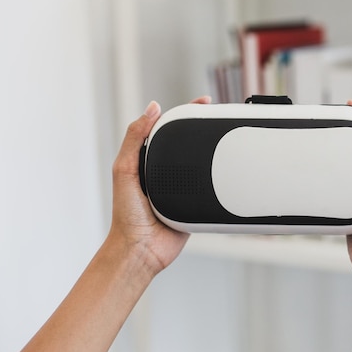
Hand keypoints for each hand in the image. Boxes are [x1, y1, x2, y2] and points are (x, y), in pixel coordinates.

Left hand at [107, 96, 211, 275]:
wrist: (142, 248)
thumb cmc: (127, 215)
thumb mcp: (124, 170)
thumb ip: (135, 138)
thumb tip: (151, 108)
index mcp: (146, 160)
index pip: (167, 129)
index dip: (183, 113)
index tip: (201, 102)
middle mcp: (163, 172)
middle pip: (186, 143)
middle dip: (203, 126)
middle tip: (218, 112)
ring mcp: (180, 187)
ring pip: (200, 163)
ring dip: (213, 149)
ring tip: (226, 132)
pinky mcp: (194, 204)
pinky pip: (208, 186)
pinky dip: (218, 176)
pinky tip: (226, 167)